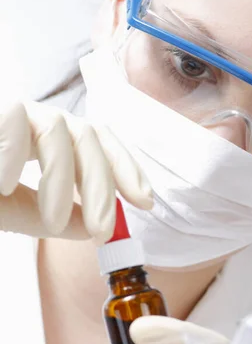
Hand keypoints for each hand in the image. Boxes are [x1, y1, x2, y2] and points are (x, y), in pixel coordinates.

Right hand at [0, 101, 152, 241]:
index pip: (97, 145)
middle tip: (103, 231)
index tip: (145, 204)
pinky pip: (16, 121)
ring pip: (59, 130)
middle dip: (103, 185)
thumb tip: (85, 227)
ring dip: (61, 181)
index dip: (126, 169)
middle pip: (89, 137)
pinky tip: (6, 185)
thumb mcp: (5, 209)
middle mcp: (35, 122)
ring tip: (52, 223)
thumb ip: (39, 216)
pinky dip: (13, 154)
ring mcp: (16, 112)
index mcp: (45, 142)